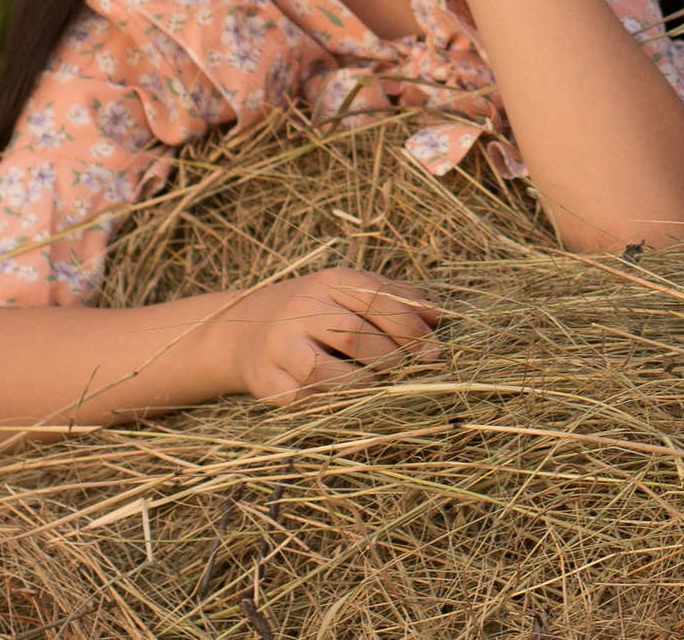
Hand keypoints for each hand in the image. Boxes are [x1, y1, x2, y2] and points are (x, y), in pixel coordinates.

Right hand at [213, 267, 440, 401]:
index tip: (433, 350)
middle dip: (389, 358)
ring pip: (323, 370)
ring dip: (360, 384)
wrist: (245, 328)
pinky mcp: (264, 377)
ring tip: (377, 385)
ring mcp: (278, 343)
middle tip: (407, 371)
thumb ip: (397, 299)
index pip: (377, 299)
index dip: (410, 327)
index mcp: (330, 282)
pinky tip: (344, 398)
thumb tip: (437, 316)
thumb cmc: (318, 310)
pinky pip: (301, 397)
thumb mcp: (353, 293)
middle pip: (353, 335)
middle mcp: (301, 308)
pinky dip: (329, 402)